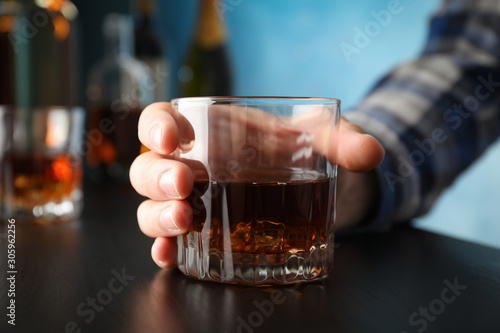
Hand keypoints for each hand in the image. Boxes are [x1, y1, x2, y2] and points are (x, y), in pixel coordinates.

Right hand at [130, 102, 383, 267]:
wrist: (305, 185)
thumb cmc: (297, 152)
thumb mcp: (319, 138)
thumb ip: (342, 140)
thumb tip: (371, 152)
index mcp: (206, 130)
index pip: (163, 120)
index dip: (157, 127)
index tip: (174, 138)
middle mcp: (190, 165)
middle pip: (149, 168)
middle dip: (159, 176)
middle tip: (184, 185)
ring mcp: (191, 201)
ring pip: (151, 206)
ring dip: (158, 215)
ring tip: (184, 221)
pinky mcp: (199, 231)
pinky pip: (168, 239)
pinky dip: (164, 247)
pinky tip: (171, 254)